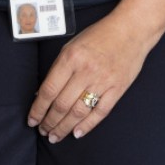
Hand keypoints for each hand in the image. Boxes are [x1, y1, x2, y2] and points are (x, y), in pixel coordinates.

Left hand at [26, 13, 149, 143]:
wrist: (132, 29)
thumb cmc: (100, 35)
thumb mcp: (73, 45)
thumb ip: (59, 68)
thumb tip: (44, 94)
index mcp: (71, 58)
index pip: (49, 90)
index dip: (38, 109)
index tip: (32, 120)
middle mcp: (85, 71)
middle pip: (61, 105)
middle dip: (49, 122)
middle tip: (43, 130)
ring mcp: (103, 81)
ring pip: (78, 112)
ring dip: (64, 127)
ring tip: (55, 135)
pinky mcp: (117, 88)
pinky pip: (100, 112)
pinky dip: (87, 125)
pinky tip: (77, 133)